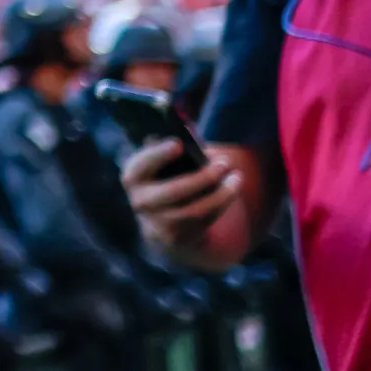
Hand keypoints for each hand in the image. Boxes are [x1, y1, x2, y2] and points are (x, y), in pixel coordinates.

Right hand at [122, 137, 239, 251]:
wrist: (162, 221)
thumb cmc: (166, 178)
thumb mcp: (164, 161)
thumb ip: (173, 145)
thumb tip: (189, 132)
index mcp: (133, 176)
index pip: (142, 164)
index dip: (158, 154)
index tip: (179, 144)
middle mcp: (140, 201)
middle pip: (174, 191)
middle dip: (203, 177)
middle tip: (224, 163)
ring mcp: (157, 223)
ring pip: (195, 210)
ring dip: (221, 194)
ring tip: (237, 177)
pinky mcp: (176, 238)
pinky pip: (203, 221)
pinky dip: (220, 204)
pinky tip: (232, 190)